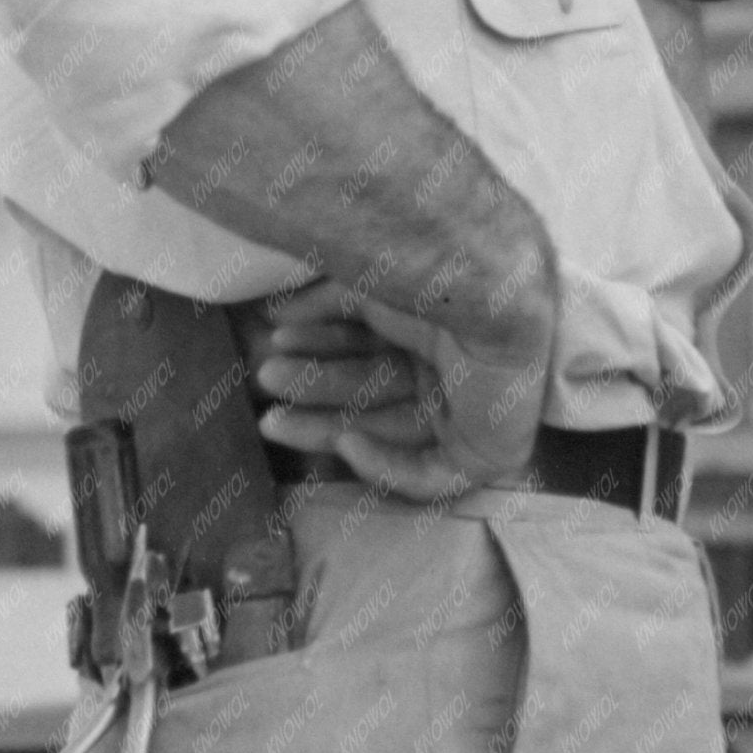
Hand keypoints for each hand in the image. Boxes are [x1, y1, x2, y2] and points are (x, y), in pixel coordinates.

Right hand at [251, 279, 549, 504]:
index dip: (321, 344)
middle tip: (264, 387)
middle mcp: (453, 367)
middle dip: (314, 390)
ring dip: (327, 428)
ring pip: (390, 433)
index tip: (277, 341)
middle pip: (374, 391)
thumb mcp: (366, 282)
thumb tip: (274, 316)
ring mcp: (471, 411)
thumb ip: (323, 301)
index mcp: (435, 324)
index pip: (371, 346)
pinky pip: (429, 475)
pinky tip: (347, 443)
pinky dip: (384, 464)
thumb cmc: (430, 277)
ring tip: (272, 421)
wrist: (487, 292)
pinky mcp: (486, 452)